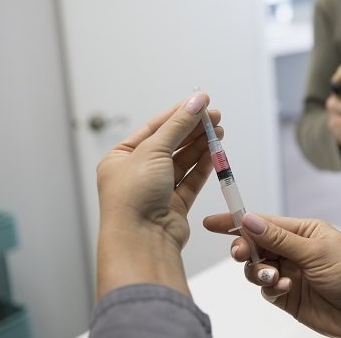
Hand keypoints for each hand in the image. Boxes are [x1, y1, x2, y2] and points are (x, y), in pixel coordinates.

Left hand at [95, 91, 222, 298]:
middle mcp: (137, 173)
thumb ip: (178, 125)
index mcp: (120, 158)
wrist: (141, 240)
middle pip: (170, 144)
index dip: (178, 114)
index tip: (201, 102)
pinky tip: (214, 152)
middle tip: (216, 116)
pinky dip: (203, 165)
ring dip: (201, 146)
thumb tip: (196, 101)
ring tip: (220, 131)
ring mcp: (155, 190)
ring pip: (183, 162)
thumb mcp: (154, 150)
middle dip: (193, 130)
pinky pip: (190, 180)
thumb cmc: (134, 196)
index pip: (153, 128)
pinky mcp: (173, 205)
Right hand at [203, 213, 340, 337]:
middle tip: (242, 255)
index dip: (237, 221)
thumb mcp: (316, 251)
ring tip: (274, 277)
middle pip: (255, 245)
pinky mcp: (289, 296)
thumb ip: (279, 239)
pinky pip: (267, 289)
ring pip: (257, 268)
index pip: (264, 222)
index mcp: (303, 231)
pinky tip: (285, 289)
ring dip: (259, 272)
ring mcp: (290, 273)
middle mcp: (294, 250)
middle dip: (244, 249)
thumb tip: (249, 219)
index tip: (212, 222)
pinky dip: (270, 288)